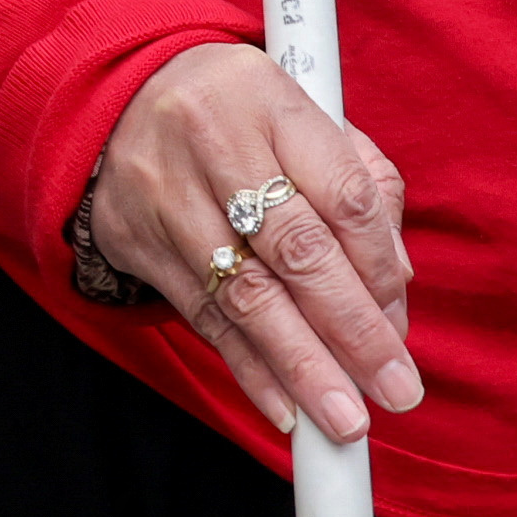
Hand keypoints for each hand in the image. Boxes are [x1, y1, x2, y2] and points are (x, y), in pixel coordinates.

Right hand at [76, 46, 423, 446]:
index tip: (399, 325)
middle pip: (297, 249)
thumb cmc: (238, 114)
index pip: (342, 193)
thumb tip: (394, 283)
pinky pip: (202, 315)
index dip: (378, 269)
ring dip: (302, 366)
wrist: (117, 97)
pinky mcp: (138, 239)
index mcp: (268, 98)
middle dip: (351, 331)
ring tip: (344, 418)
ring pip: (246, 293)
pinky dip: (248, 367)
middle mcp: (214, 142)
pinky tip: (285, 407)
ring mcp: (168, 193)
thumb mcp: (303, 117)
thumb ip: (360, 187)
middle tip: (395, 388)